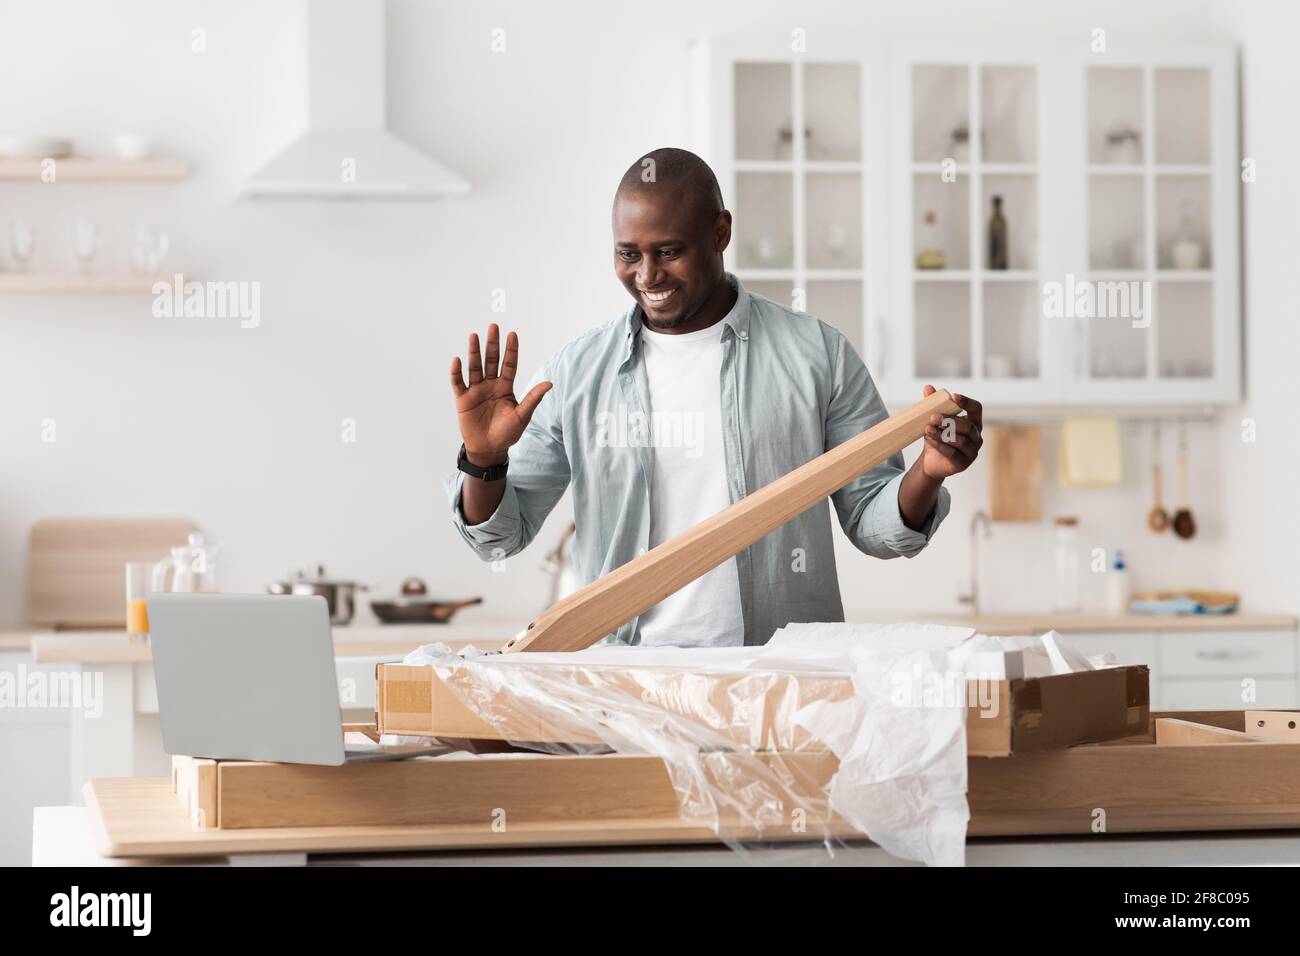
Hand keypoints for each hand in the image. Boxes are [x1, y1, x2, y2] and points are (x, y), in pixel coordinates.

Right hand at [450, 324, 552, 464]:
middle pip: (492, 361)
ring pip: (475, 367)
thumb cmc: (507, 433)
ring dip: (474, 352)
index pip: (509, 364)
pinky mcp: (463, 399)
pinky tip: (457, 360)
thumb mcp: (522, 415)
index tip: (512, 334)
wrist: (489, 449)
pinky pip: (458, 383)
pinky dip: (457, 372)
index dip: (511, 350)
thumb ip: (533, 398)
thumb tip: (549, 383)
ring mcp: (476, 391)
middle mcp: (491, 385)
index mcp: (505, 387)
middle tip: (493, 327)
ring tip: (474, 336)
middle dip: (492, 344)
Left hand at [919, 385, 981, 479]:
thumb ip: (933, 404)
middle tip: (933, 416)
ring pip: (960, 441)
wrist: (931, 461)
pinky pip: (953, 454)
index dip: (967, 402)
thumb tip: (928, 387)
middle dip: (950, 420)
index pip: (976, 409)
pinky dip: (940, 446)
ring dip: (943, 434)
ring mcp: (972, 451)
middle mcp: (976, 437)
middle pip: (968, 426)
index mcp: (973, 422)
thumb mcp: (934, 420)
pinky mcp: (963, 464)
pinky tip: (929, 440)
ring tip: (928, 429)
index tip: (953, 397)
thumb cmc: (937, 436)